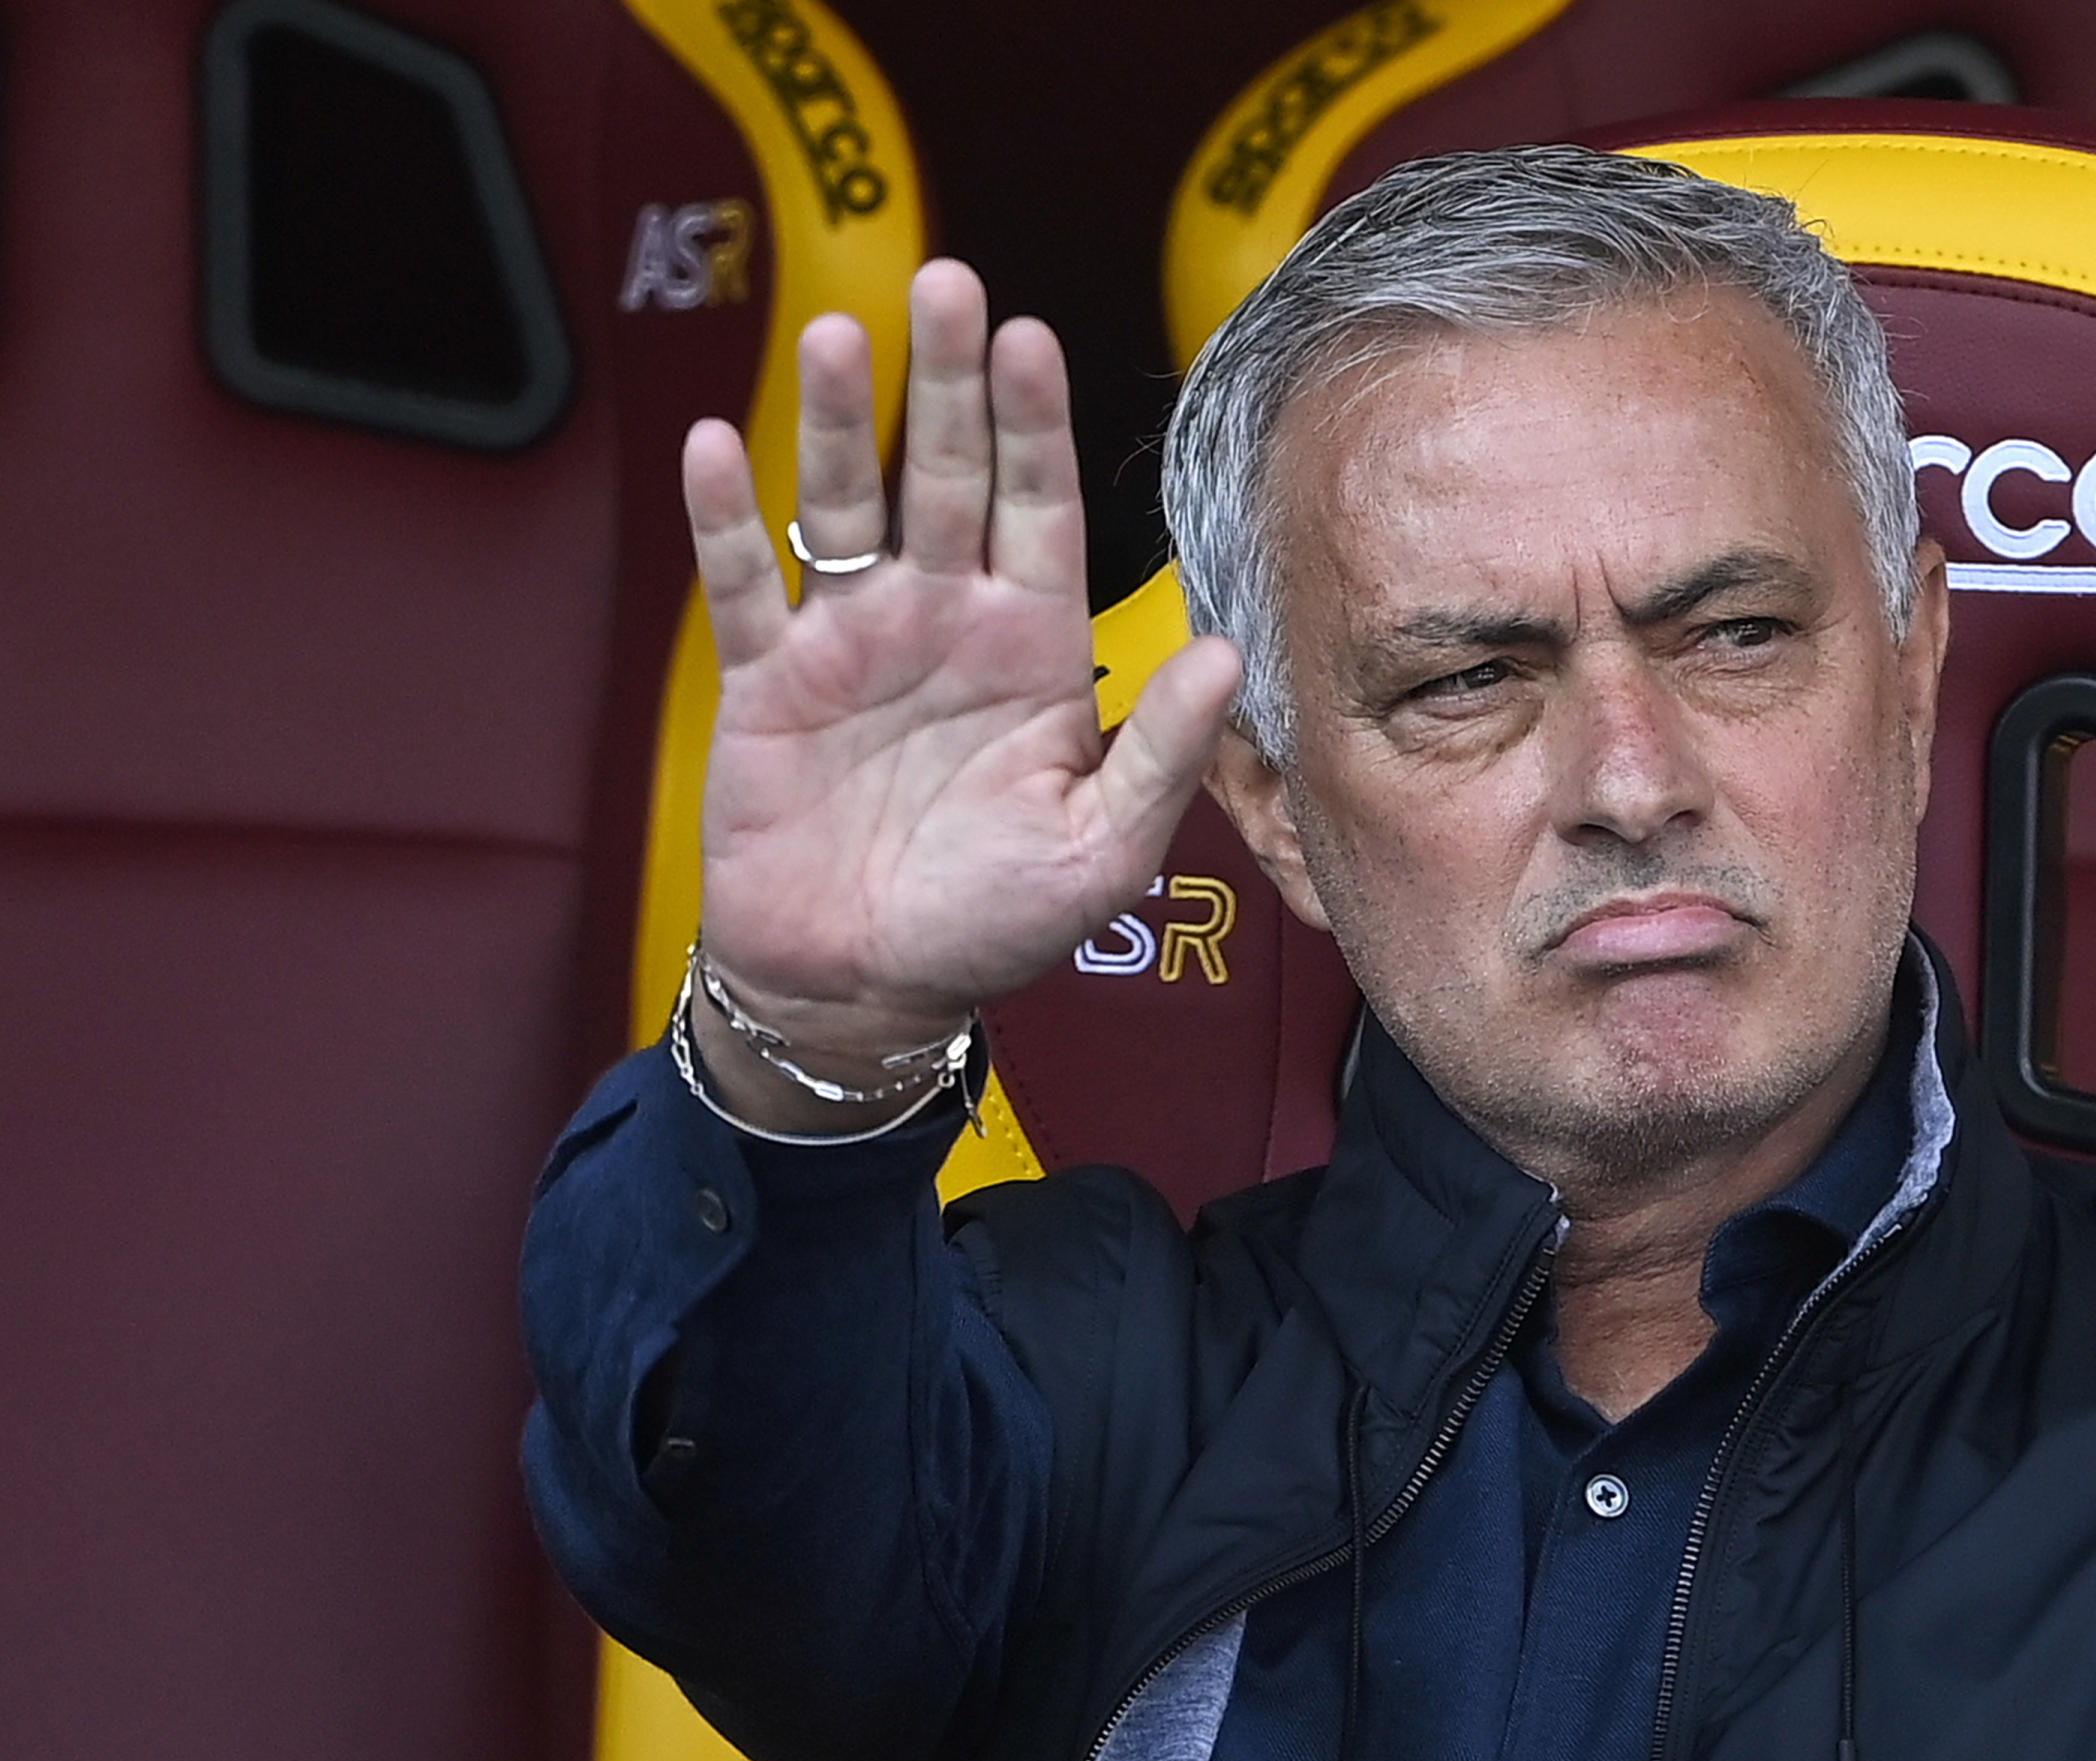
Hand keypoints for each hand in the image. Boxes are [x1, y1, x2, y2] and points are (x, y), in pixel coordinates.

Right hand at [680, 260, 1240, 1101]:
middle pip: (946, 475)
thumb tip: (1227, 652)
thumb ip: (1163, 753)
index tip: (1032, 341)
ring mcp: (853, 642)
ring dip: (834, 421)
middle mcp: (946, 621)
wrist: (863, 989)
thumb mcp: (1101, 849)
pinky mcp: (768, 682)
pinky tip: (716, 444)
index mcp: (1036, 648)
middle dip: (945, 380)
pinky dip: (727, 519)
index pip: (1042, 509)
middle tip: (945, 283)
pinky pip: (745, 585)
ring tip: (831, 336)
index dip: (1035, 426)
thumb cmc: (991, 924)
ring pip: (843, 504)